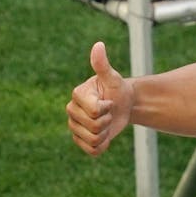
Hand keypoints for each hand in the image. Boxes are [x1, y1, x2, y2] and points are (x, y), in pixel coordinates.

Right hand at [67, 41, 132, 155]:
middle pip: (93, 127)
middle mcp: (72, 111)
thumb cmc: (117, 89)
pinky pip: (92, 151)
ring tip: (106, 123)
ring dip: (105, 133)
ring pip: (92, 140)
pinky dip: (102, 146)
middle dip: (107, 121)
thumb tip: (98, 45)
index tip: (108, 101)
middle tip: (109, 112)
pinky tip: (105, 136)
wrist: (123, 104)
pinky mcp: (80, 140)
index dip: (107, 108)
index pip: (94, 111)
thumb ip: (102, 64)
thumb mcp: (112, 77)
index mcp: (77, 95)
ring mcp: (74, 127)